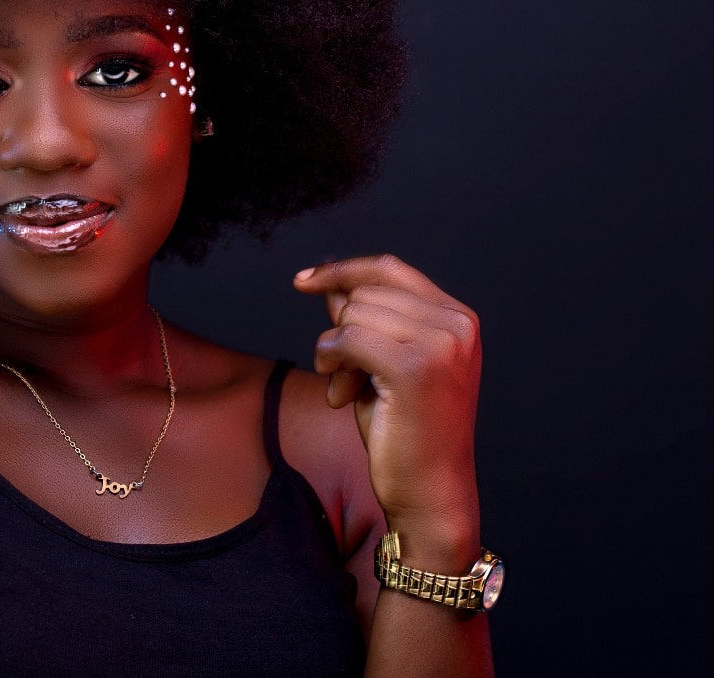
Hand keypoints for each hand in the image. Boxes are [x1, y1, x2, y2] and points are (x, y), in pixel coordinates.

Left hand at [293, 255, 481, 538]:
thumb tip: (329, 281)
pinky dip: (330, 360)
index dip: (341, 270)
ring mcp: (441, 344)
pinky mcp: (415, 368)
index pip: (390, 269)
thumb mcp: (382, 364)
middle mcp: (457, 325)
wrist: (431, 492)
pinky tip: (337, 393)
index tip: (302, 280)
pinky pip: (346, 338)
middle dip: (339, 330)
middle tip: (340, 376)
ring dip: (333, 351)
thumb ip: (364, 320)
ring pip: (351, 314)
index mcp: (458, 318)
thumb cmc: (407, 432)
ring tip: (345, 391)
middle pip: (364, 293)